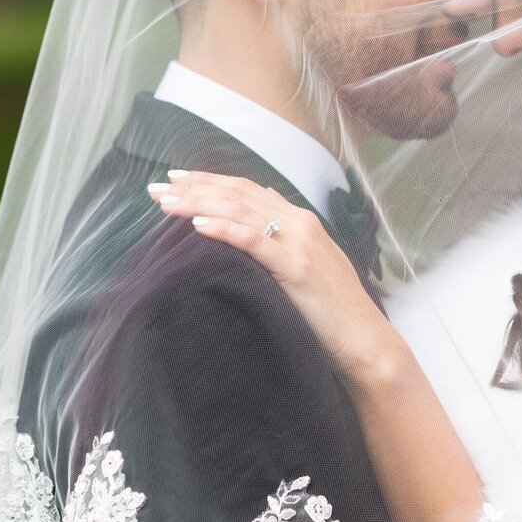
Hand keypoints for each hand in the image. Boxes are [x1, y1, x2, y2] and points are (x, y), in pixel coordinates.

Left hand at [146, 172, 404, 384]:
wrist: (365, 340)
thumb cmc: (332, 312)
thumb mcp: (306, 268)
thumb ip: (282, 244)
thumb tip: (250, 230)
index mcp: (300, 221)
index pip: (246, 190)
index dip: (209, 182)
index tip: (175, 180)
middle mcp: (299, 223)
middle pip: (237, 195)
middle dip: (194, 188)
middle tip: (156, 187)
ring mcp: (299, 242)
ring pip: (240, 211)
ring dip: (198, 203)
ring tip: (166, 202)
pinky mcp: (297, 267)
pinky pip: (254, 241)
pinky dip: (224, 229)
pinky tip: (197, 225)